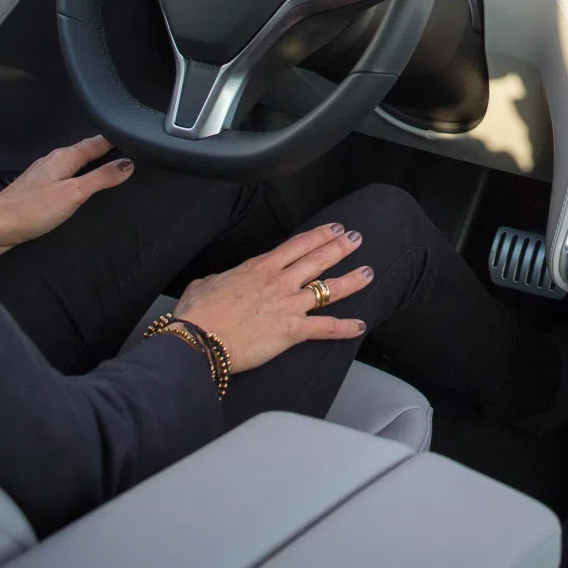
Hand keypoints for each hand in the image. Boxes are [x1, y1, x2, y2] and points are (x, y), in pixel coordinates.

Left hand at [0, 135, 133, 262]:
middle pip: (85, 151)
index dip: (116, 140)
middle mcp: (52, 161)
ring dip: (91, 164)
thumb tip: (126, 164)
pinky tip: (80, 188)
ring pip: (74, 164)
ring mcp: (43, 175)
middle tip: (127, 152)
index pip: (97, 142)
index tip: (134, 139)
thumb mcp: (74, 193)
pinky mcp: (37, 190)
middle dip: (105, 151)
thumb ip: (101, 178)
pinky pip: (64, 177)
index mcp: (63, 157)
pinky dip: (78, 178)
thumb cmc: (30, 211)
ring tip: (108, 168)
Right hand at [172, 222, 371, 370]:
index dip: (319, 235)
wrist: (199, 339)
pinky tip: (360, 326)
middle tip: (356, 239)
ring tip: (368, 272)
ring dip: (351, 280)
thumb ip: (215, 280)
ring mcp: (288, 305)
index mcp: (260, 268)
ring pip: (328, 289)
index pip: (297, 245)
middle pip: (318, 259)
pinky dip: (344, 328)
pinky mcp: (292, 330)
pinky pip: (325, 328)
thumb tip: (214, 282)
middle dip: (340, 247)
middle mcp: (279, 282)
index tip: (333, 228)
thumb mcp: (203, 285)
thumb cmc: (198, 314)